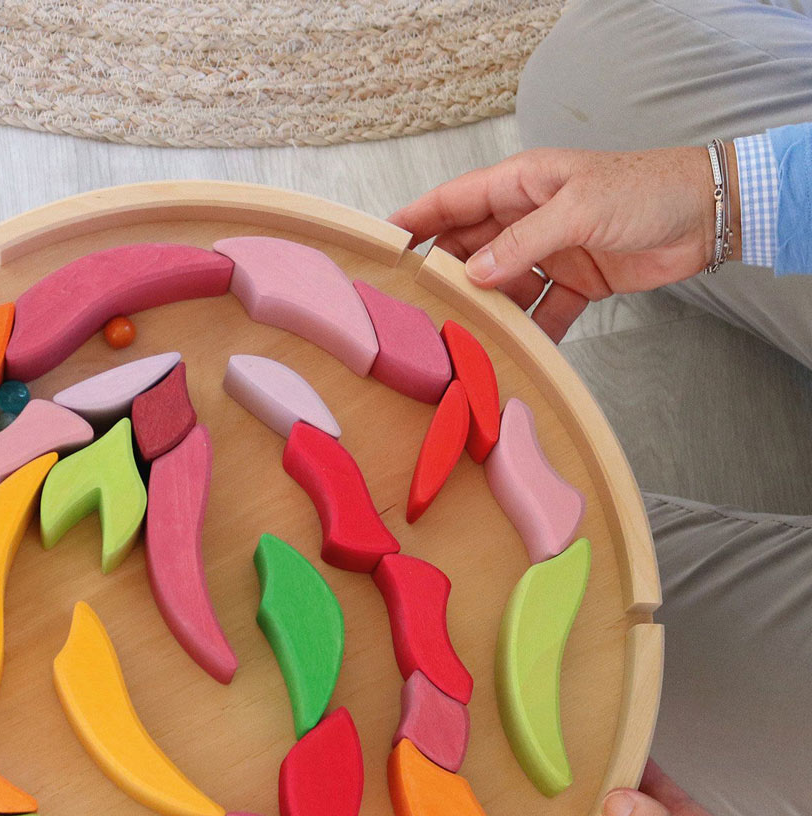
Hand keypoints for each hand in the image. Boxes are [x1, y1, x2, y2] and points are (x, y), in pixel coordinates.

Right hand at [389, 146, 717, 342]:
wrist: (707, 215)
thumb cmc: (645, 191)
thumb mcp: (578, 209)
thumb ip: (524, 243)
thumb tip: (474, 275)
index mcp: (521, 184)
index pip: (454, 202)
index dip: (416, 221)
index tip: (382, 247)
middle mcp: (528, 217)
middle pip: (471, 249)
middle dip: (446, 278)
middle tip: (416, 311)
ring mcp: (551, 252)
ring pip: (502, 286)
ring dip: (488, 312)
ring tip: (462, 341)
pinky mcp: (576, 282)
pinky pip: (542, 312)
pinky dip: (533, 333)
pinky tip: (520, 356)